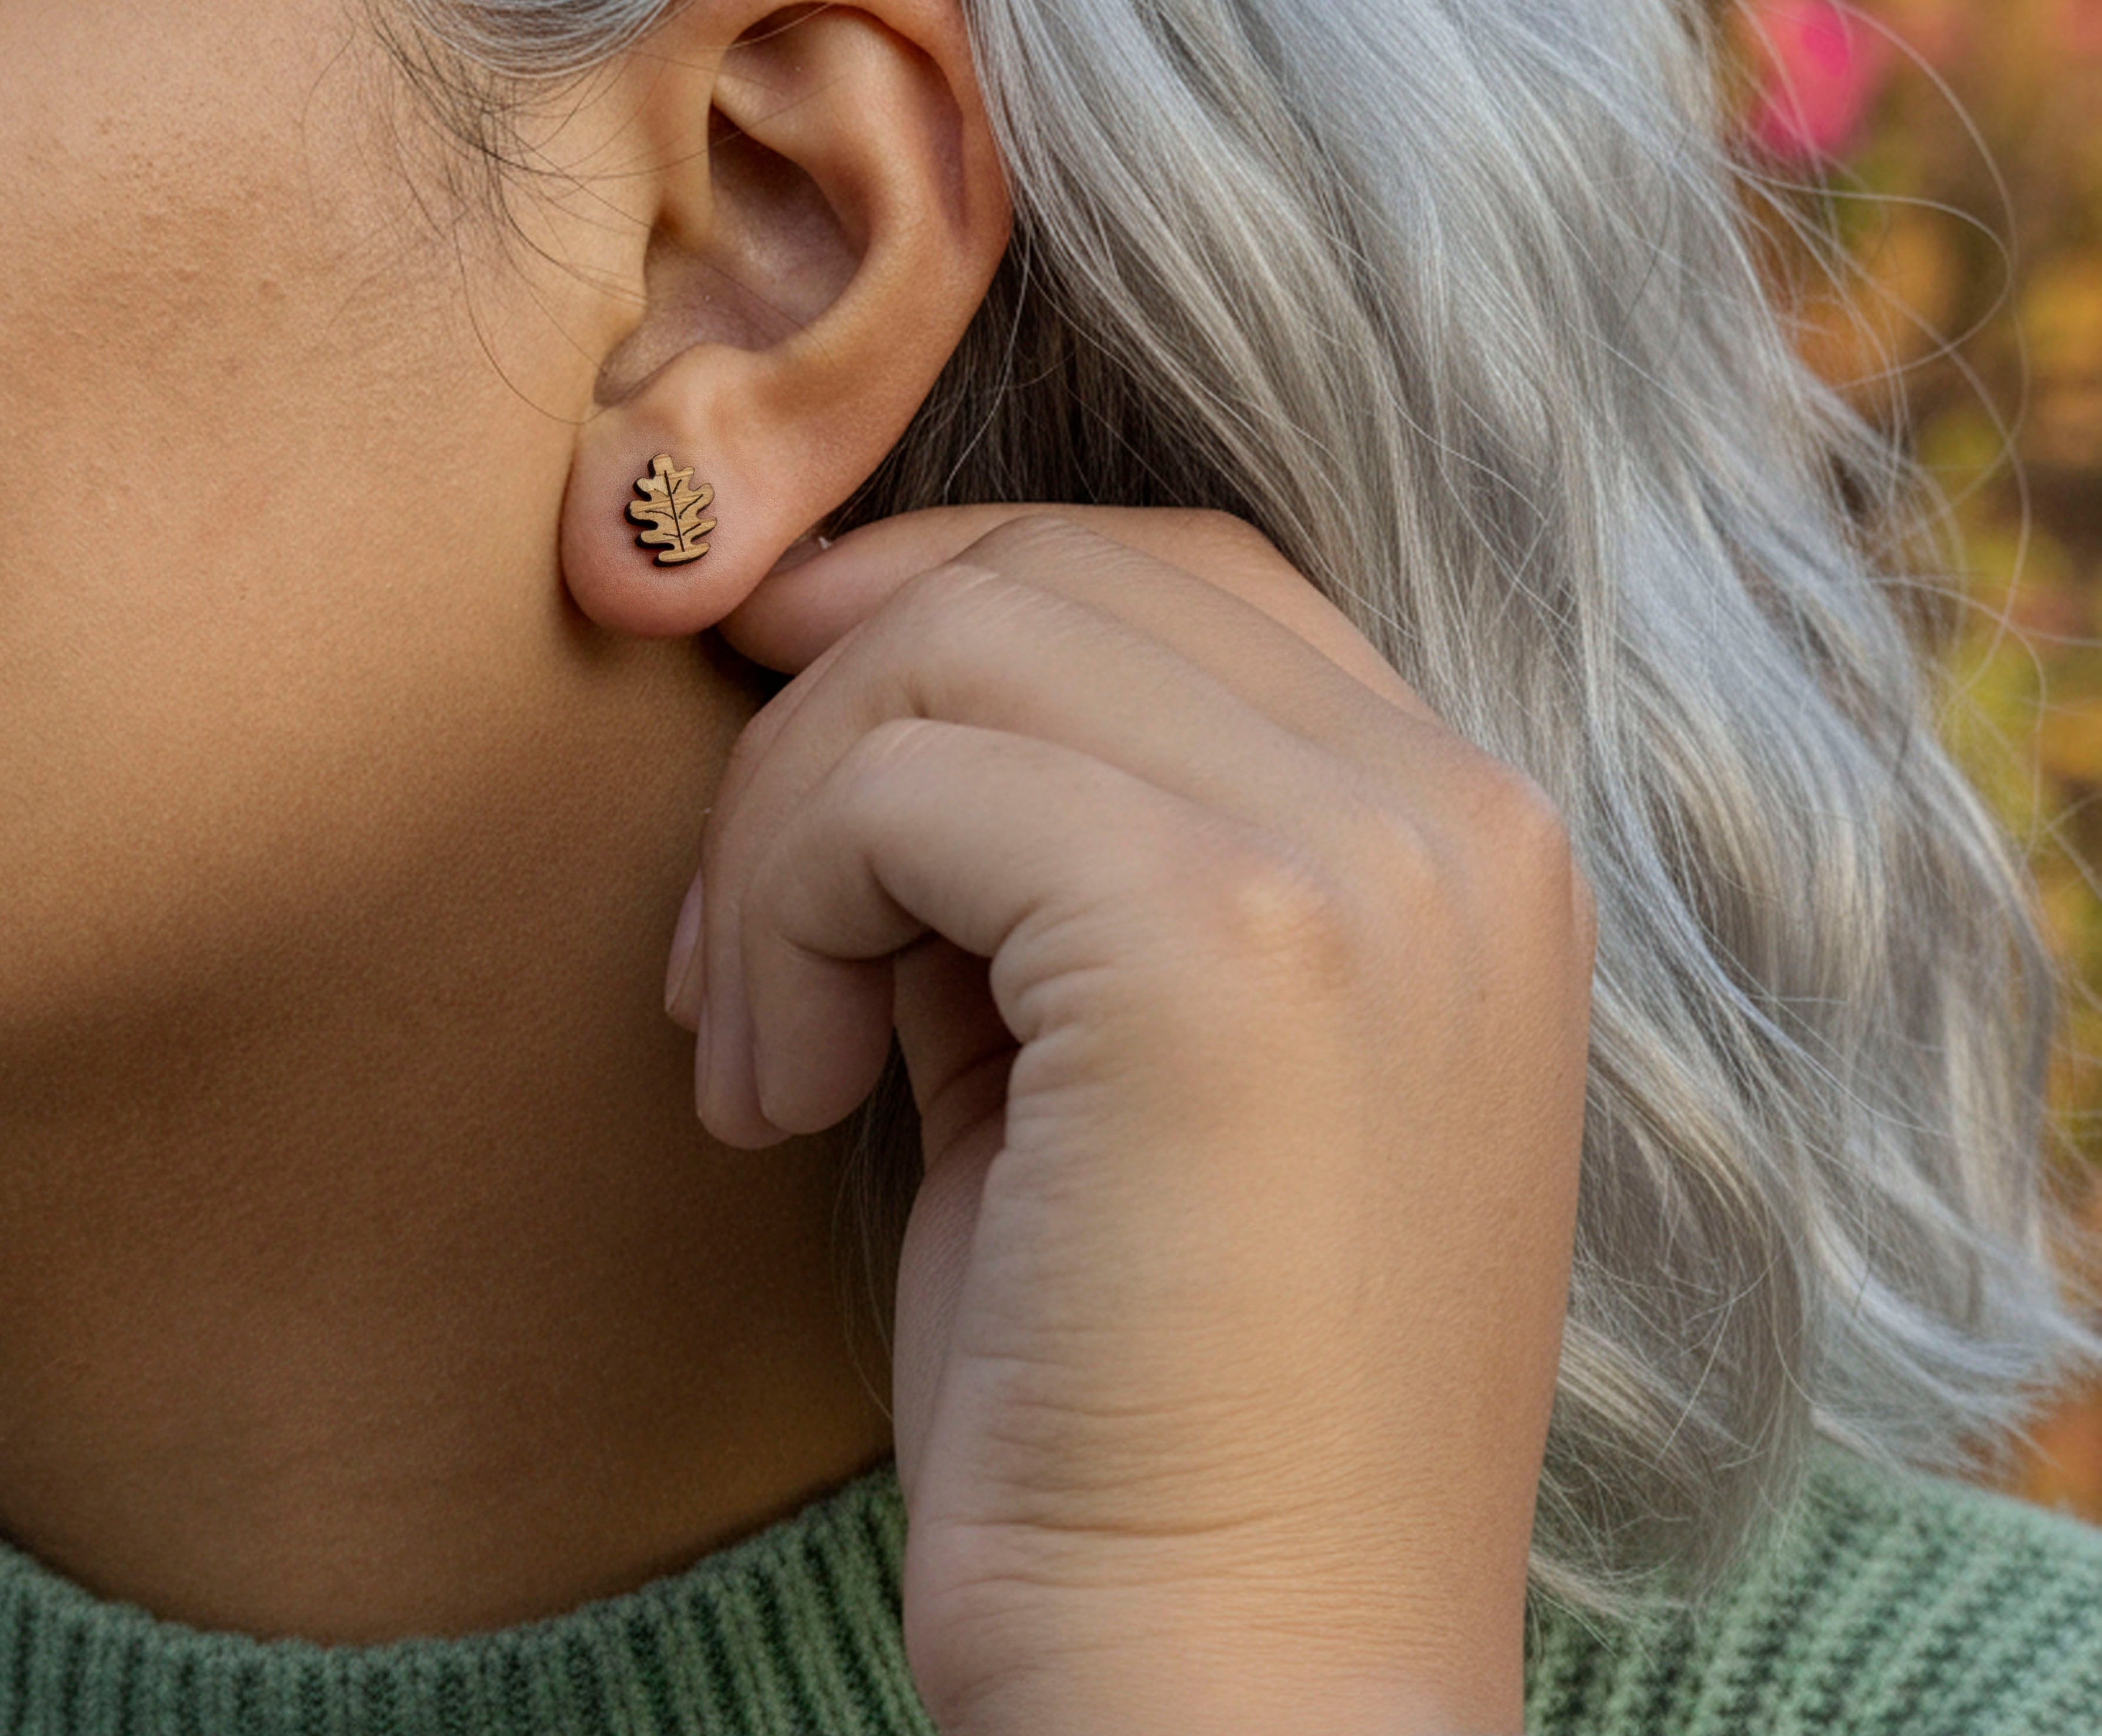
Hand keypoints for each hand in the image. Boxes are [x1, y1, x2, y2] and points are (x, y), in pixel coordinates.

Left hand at [668, 507, 1594, 1735]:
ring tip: (756, 1043)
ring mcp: (1361, 865)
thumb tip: (848, 654)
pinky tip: (780, 1100)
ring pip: (958, 648)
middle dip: (837, 708)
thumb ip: (1048, 844)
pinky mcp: (1223, 943)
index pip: (1176, 574)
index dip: (955, 609)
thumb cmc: (1153, 1415)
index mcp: (1459, 836)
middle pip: (1051, 577)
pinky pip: (909, 783)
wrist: (1245, 1704)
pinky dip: (785, 905)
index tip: (801, 747)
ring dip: (786, 823)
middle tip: (738, 940)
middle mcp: (1451, 814)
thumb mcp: (1121, 1061)